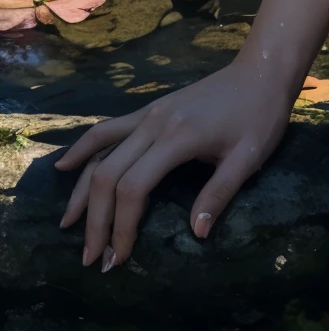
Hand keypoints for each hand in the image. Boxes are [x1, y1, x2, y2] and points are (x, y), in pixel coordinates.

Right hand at [54, 56, 297, 270]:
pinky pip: (107, 131)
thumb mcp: (250, 156)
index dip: (122, 226)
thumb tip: (196, 234)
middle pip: (108, 175)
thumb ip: (220, 193)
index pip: (134, 188)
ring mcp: (147, 114)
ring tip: (68, 226)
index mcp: (178, 137)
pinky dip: (83, 149)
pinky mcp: (148, 110)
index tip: (120, 257)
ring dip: (81, 191)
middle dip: (96, 220)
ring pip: (100, 153)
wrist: (262, 71)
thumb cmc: (261, 115)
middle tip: (92, 259)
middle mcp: (154, 124)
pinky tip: (64, 166)